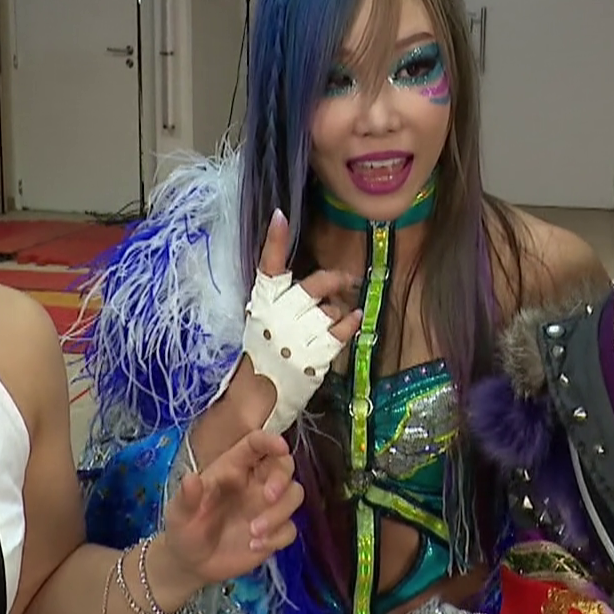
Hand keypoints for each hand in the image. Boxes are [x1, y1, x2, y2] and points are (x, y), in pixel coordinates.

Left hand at [160, 428, 304, 586]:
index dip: (270, 440)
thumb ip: (186, 497)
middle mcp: (254, 483)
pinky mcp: (274, 532)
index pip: (255, 444)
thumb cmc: (184, 529)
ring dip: (279, 512)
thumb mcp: (179, 514)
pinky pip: (290, 528)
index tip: (280, 446)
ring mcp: (266, 508)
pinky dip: (277, 537)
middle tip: (268, 496)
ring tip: (253, 532)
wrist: (191, 564)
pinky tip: (254, 546)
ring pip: (294, 495)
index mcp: (232, 469)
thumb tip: (190, 478)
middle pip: (284, 465)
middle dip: (282, 478)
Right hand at [201, 209, 363, 453]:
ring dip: (339, 307)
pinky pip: (340, 331)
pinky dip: (351, 323)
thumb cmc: (263, 355)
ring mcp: (296, 336)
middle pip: (313, 286)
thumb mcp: (264, 320)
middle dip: (333, 280)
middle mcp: (277, 316)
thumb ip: (282, 298)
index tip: (281, 217)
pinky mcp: (313, 356)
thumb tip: (321, 283)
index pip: (266, 266)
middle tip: (344, 280)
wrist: (259, 396)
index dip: (274, 241)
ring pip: (329, 309)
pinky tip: (354, 320)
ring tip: (340, 313)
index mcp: (260, 304)